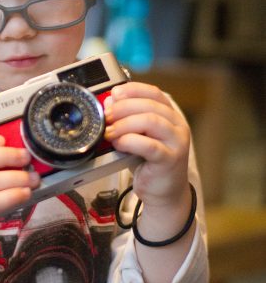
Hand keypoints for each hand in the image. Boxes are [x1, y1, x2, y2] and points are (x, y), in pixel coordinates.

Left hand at [104, 81, 190, 206]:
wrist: (164, 193)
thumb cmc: (149, 163)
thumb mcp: (136, 136)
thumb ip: (125, 119)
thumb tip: (108, 102)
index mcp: (170, 116)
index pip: (154, 93)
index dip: (133, 90)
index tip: (114, 94)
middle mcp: (177, 126)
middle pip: (150, 105)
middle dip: (123, 108)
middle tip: (106, 116)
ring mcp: (176, 142)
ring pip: (150, 121)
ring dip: (124, 124)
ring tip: (110, 132)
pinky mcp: (170, 160)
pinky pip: (149, 145)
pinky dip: (130, 141)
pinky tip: (119, 144)